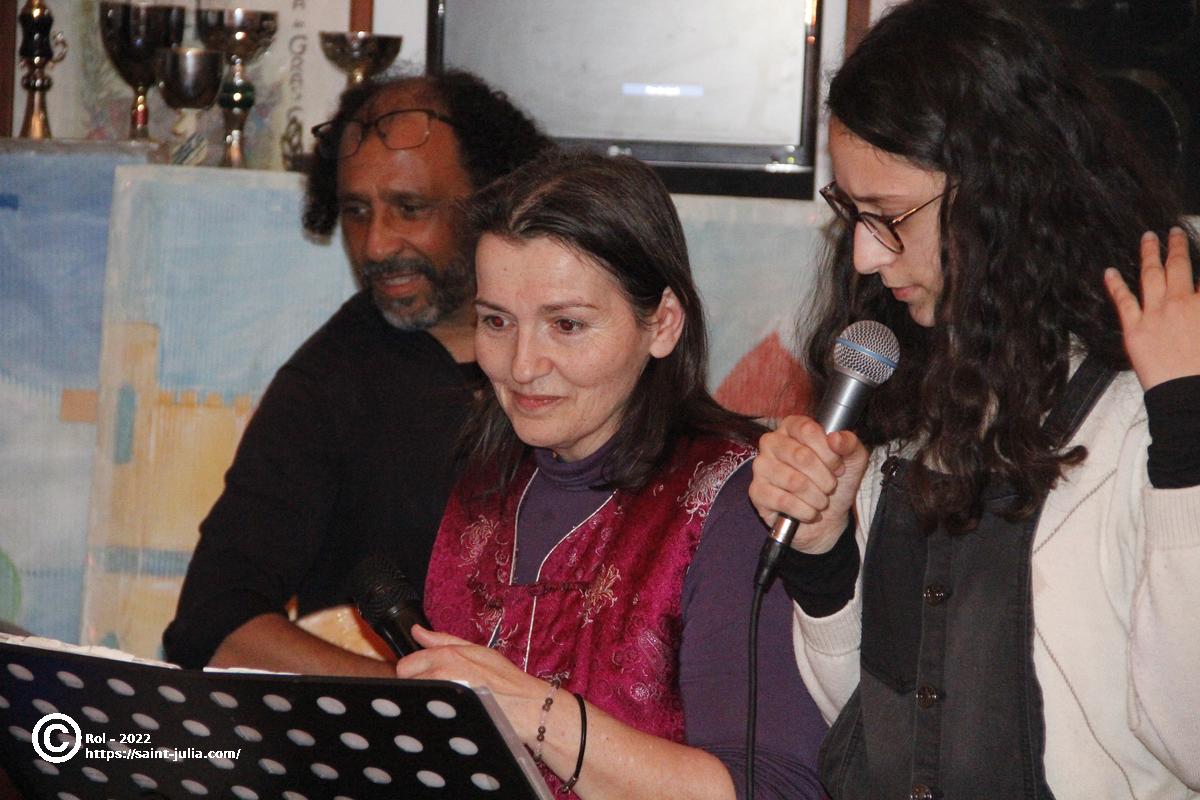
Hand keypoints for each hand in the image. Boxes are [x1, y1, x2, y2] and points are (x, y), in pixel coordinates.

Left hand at [394, 626, 549, 742]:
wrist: (527, 707)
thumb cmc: (507, 681)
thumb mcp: (478, 650)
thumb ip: (443, 640)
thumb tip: (417, 631)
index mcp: (446, 655)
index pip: (405, 664)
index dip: (414, 672)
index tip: (427, 677)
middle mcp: (440, 673)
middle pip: (406, 683)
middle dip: (417, 686)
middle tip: (440, 691)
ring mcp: (442, 695)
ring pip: (414, 699)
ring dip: (426, 701)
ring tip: (448, 703)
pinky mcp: (446, 716)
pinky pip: (425, 715)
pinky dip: (433, 715)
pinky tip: (450, 714)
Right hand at [749, 415, 868, 553]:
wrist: (827, 517)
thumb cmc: (835, 481)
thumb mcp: (853, 459)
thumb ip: (849, 443)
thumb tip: (835, 438)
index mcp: (792, 426)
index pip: (807, 430)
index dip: (828, 452)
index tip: (838, 467)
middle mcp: (772, 442)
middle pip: (801, 456)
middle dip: (825, 478)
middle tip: (830, 487)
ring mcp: (761, 466)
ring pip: (794, 481)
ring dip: (817, 497)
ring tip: (821, 501)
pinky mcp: (756, 491)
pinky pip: (783, 501)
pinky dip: (804, 511)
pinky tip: (809, 512)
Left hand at [1105, 227, 1199, 389]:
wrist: (1189, 396)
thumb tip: (1197, 300)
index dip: (1199, 254)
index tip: (1194, 244)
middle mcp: (1183, 302)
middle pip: (1180, 265)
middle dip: (1177, 245)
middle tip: (1174, 232)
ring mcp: (1157, 313)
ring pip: (1152, 275)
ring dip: (1149, 253)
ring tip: (1147, 237)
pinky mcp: (1135, 329)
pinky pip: (1123, 300)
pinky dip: (1115, 284)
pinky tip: (1109, 271)